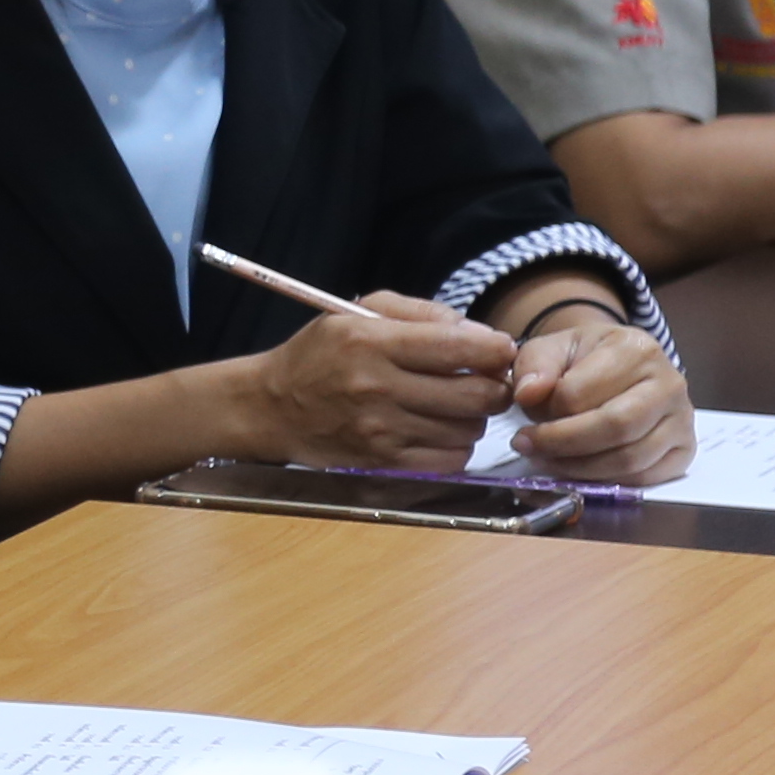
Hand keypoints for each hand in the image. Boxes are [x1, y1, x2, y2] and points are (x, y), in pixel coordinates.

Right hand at [240, 293, 518, 471]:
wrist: (271, 408)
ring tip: (458, 406)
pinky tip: (441, 430)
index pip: (458, 348)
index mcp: (372, 342)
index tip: (502, 350)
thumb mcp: (357, 313)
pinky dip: (457, 446)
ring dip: (475, 418)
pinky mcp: (382, 462)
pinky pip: (449, 460)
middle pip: (475, 395)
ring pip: (468, 430)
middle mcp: (377, 387)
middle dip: (496, 387)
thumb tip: (476, 331)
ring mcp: (381, 430)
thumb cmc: (318, 355)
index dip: (496, 350)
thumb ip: (419, 312)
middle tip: (490, 381)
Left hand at [502, 304, 692, 485]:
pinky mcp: (684, 449)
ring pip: (630, 459)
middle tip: (529, 447)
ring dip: (580, 469)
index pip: (581, 393)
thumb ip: (535, 366)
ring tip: (549, 460)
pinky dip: (607, 482)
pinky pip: (645, 479)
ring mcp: (682, 418)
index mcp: (636, 349)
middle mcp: (669, 382)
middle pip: (614, 427)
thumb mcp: (550, 349)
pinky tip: (579, 471)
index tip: (526, 418)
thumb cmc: (582, 360)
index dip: (548, 412)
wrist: (614, 369)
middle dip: (563, 445)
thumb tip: (529, 394)